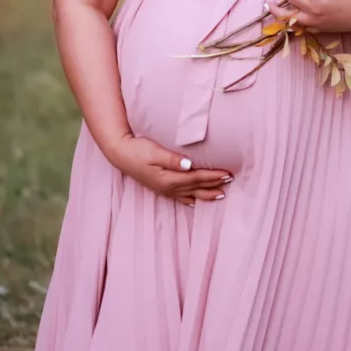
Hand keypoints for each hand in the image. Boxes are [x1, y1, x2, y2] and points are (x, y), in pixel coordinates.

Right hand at [107, 134, 232, 205]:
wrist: (120, 153)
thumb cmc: (138, 149)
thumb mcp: (154, 151)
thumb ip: (172, 159)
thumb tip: (189, 164)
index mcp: (168, 178)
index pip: (196, 178)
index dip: (213, 176)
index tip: (227, 173)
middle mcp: (168, 186)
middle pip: (195, 187)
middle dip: (214, 185)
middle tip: (230, 181)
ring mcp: (163, 188)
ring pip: (189, 194)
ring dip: (205, 194)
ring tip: (220, 195)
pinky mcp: (159, 186)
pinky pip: (178, 197)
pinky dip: (189, 199)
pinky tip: (195, 201)